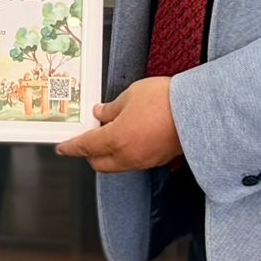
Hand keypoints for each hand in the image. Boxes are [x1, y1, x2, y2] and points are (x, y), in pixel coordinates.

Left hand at [55, 77, 180, 172]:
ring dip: (108, 154)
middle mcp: (127, 156)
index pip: (86, 147)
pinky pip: (133, 162)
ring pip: (116, 165)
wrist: (197, 111)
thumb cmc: (165, 100)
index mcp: (116, 139)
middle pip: (99, 163)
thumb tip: (101, 114)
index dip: (71, 147)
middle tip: (89, 137)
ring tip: (111, 134)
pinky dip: (125, 154)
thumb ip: (112, 109)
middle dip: (89, 153)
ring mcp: (143, 161)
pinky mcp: (157, 160)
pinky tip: (130, 138)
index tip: (63, 148)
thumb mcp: (131, 95)